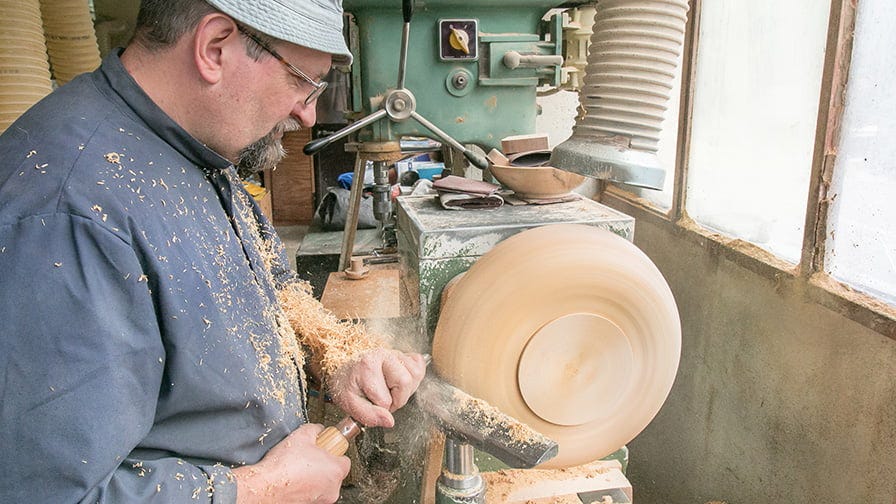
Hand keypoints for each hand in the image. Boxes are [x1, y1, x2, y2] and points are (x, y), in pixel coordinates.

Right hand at [233, 423, 349, 503]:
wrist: (265, 486)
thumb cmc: (284, 465)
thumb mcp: (302, 435)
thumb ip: (316, 429)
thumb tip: (318, 430)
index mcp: (336, 470)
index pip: (345, 460)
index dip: (334, 452)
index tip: (325, 449)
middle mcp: (332, 489)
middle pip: (334, 473)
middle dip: (323, 465)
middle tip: (309, 458)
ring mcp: (321, 500)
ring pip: (323, 485)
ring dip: (314, 477)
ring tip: (298, 468)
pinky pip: (312, 494)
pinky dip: (306, 488)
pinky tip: (293, 480)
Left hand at [330, 349, 426, 427]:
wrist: (346, 369)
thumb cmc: (348, 384)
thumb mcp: (349, 403)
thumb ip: (368, 415)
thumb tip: (389, 421)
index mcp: (367, 367)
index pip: (385, 400)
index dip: (382, 409)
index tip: (374, 406)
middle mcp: (382, 355)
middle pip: (405, 382)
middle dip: (398, 398)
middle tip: (385, 398)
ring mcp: (394, 353)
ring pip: (416, 374)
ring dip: (407, 388)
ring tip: (392, 389)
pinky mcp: (403, 354)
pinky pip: (419, 365)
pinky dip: (414, 377)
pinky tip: (400, 381)